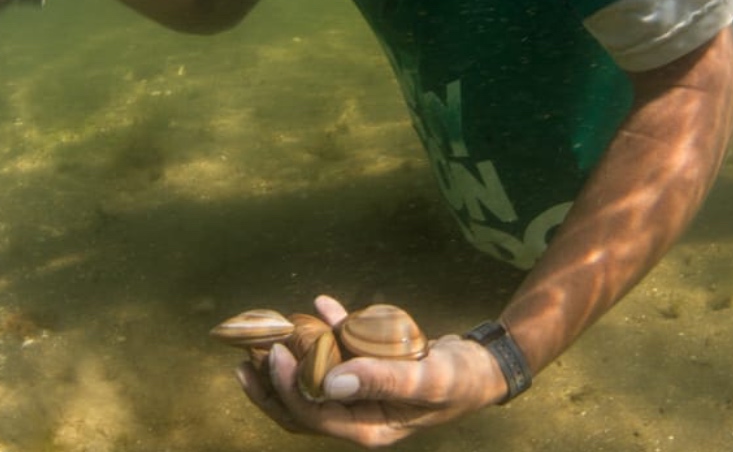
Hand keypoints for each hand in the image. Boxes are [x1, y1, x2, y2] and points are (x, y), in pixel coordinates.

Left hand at [236, 295, 507, 447]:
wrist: (482, 368)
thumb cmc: (459, 378)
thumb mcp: (427, 379)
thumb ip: (381, 378)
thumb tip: (330, 379)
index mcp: (368, 428)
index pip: (313, 415)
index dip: (289, 388)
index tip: (277, 352)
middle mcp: (358, 416)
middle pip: (301, 407)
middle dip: (273, 381)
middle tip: (250, 350)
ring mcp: (360, 395)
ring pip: (312, 382)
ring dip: (292, 358)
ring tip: (270, 331)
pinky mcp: (367, 372)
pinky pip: (338, 357)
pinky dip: (327, 332)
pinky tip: (321, 305)